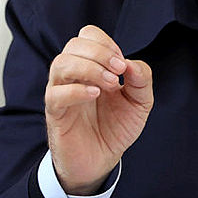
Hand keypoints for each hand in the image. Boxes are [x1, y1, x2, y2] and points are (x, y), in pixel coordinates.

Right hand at [44, 25, 153, 194]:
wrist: (101, 161)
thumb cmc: (116, 128)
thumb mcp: (140, 102)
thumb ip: (141, 80)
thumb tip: (132, 63)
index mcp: (91, 66)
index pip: (87, 35)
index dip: (106, 43)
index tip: (122, 64)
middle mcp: (73, 75)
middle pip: (74, 44)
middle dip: (100, 53)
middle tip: (119, 71)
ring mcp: (61, 92)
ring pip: (61, 64)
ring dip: (89, 68)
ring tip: (110, 83)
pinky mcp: (55, 114)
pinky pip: (56, 94)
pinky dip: (76, 90)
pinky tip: (95, 95)